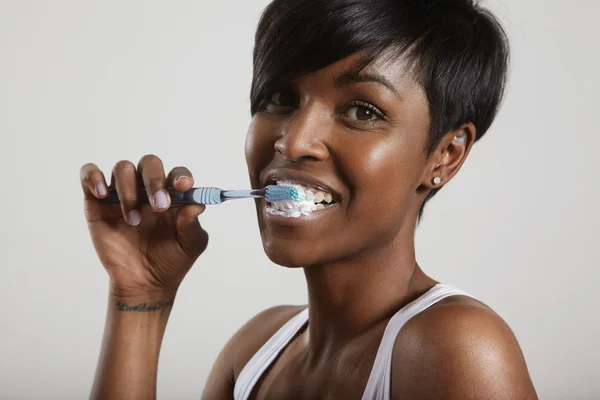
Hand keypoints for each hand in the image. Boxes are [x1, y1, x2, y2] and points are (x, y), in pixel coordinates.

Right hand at [80, 155, 207, 295]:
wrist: (144, 283)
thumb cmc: (171, 260)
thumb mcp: (190, 245)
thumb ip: (193, 224)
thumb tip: (196, 204)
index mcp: (173, 194)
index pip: (177, 174)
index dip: (181, 176)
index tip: (183, 186)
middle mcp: (148, 189)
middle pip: (150, 164)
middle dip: (154, 181)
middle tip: (159, 207)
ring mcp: (122, 193)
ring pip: (122, 168)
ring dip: (129, 191)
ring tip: (133, 220)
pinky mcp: (97, 202)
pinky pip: (90, 173)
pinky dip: (93, 177)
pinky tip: (103, 195)